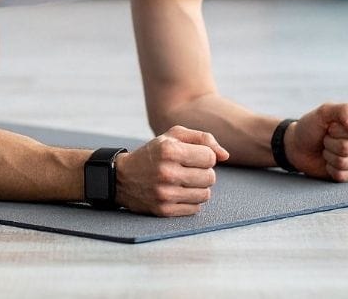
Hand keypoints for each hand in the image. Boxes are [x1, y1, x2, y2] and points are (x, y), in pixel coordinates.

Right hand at [115, 125, 229, 216]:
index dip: (205, 157)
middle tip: (188, 170)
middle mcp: (167, 172)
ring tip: (184, 182)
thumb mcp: (173, 136)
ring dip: (198, 188)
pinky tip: (178, 193)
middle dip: (203, 173)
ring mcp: (165, 193)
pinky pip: (195, 209)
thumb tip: (225, 156)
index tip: (192, 157)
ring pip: (205, 194)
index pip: (210, 158)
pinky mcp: (164, 210)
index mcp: (169, 150)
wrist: (122, 177)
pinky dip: (190, 201)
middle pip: (210, 177)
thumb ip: (203, 139)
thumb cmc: (154, 153)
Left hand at [286, 103, 347, 181]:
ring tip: (326, 149)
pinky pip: (344, 176)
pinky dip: (330, 169)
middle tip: (325, 139)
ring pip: (345, 162)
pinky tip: (329, 163)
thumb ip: (342, 110)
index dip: (337, 130)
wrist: (298, 147)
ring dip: (328, 156)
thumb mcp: (323, 112)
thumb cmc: (311, 127)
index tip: (330, 127)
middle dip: (330, 143)